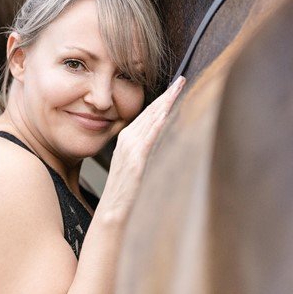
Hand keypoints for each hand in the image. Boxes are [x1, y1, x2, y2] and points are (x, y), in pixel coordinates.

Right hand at [100, 76, 185, 217]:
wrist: (111, 213)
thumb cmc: (124, 194)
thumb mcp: (134, 167)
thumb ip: (146, 152)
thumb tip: (163, 143)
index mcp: (127, 140)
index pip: (147, 114)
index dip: (162, 99)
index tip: (175, 86)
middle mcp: (127, 141)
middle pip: (150, 112)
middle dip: (166, 95)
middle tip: (181, 80)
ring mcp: (130, 150)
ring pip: (150, 120)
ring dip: (165, 103)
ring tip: (178, 89)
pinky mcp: (136, 161)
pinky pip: (148, 138)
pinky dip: (157, 124)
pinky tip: (166, 113)